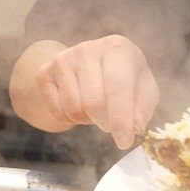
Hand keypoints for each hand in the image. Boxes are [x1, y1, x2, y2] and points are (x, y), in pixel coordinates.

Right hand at [30, 35, 159, 149]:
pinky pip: (57, 112)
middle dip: (105, 123)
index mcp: (117, 48)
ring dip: (88, 120)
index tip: (124, 143)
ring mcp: (63, 59)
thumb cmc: (126, 78)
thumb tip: (135, 126)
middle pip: (93, 103)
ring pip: (74, 110)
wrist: (94, 62)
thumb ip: (143, 108)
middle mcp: (88, 49)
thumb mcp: (144, 90)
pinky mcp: (45, 72)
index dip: (121, 118)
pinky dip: (71, 120)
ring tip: (96, 108)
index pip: (117, 87)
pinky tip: (80, 104)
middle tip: (112, 123)